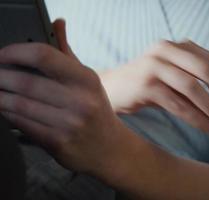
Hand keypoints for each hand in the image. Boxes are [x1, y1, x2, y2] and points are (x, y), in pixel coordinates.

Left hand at [0, 20, 123, 173]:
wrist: (109, 148)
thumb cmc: (96, 110)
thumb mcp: (87, 80)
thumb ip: (67, 53)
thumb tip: (57, 23)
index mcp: (86, 79)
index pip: (44, 56)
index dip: (16, 52)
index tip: (2, 55)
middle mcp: (80, 101)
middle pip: (25, 82)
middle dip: (0, 77)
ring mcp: (69, 123)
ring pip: (18, 105)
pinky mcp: (58, 143)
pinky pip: (22, 124)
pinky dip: (8, 115)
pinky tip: (5, 109)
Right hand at [101, 40, 208, 133]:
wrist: (113, 89)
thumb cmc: (150, 84)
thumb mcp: (177, 75)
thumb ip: (199, 79)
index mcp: (181, 46)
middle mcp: (169, 50)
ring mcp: (155, 66)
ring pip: (194, 89)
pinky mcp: (146, 85)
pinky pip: (179, 104)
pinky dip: (198, 119)